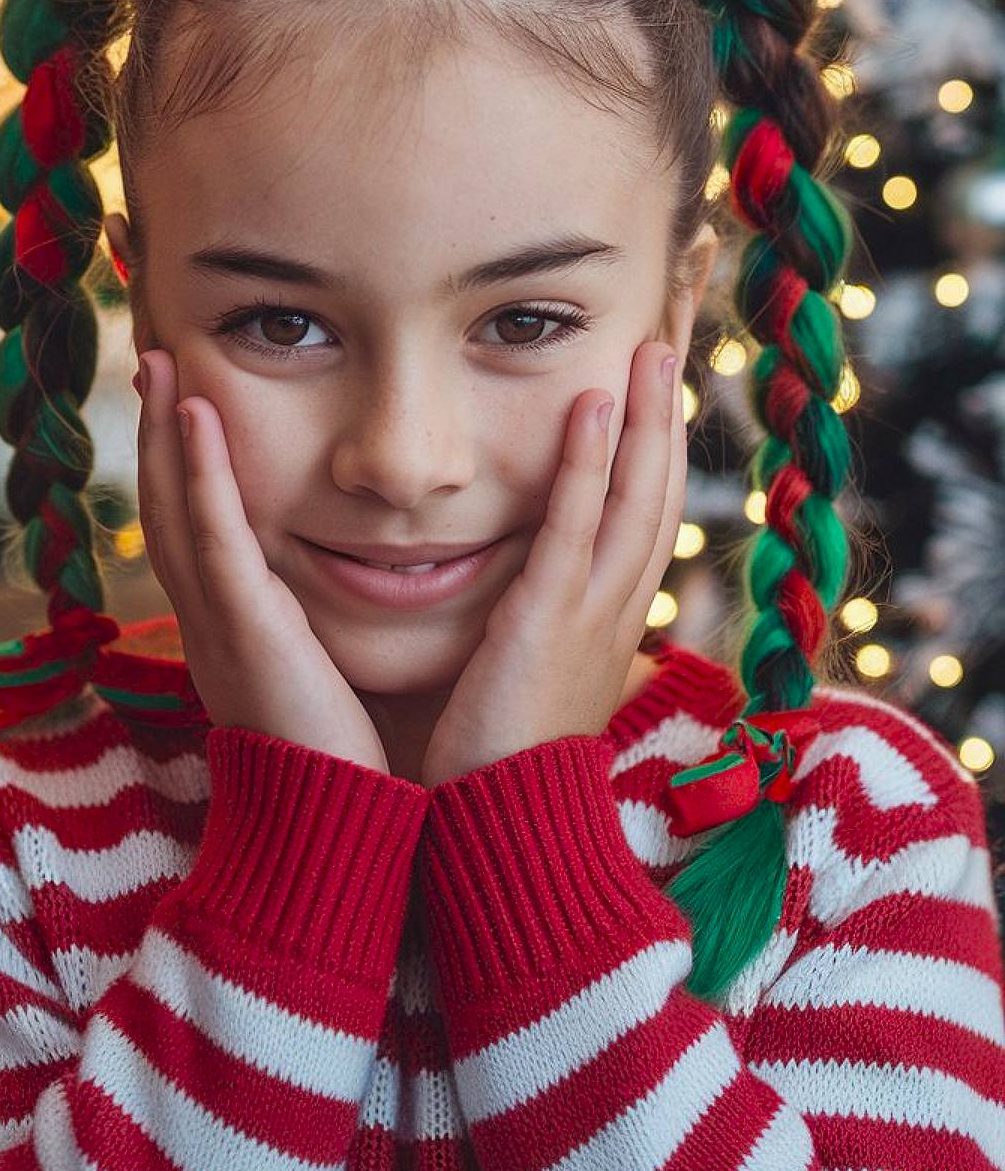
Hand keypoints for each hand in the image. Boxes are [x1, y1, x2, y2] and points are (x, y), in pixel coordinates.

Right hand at [136, 349, 390, 774]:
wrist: (332, 831)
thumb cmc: (338, 764)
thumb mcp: (313, 681)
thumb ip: (309, 637)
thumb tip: (325, 610)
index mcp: (227, 630)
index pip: (192, 530)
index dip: (178, 466)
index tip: (181, 403)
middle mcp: (208, 620)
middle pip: (164, 507)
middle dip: (153, 432)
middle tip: (149, 358)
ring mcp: (218, 622)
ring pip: (174, 508)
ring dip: (162, 431)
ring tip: (156, 361)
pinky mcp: (244, 626)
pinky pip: (213, 535)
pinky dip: (199, 471)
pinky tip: (193, 413)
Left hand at [419, 340, 686, 787]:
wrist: (501, 834)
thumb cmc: (499, 763)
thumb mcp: (529, 678)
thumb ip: (533, 627)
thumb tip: (522, 597)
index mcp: (607, 618)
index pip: (641, 513)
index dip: (654, 446)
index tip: (655, 385)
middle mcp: (614, 607)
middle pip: (658, 489)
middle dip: (667, 412)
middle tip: (672, 336)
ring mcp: (590, 612)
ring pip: (635, 496)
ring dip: (646, 417)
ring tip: (653, 345)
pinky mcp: (550, 619)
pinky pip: (576, 524)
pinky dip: (590, 461)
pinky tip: (596, 404)